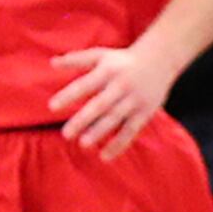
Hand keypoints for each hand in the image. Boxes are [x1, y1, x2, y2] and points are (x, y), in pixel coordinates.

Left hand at [48, 41, 176, 156]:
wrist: (161, 59)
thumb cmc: (122, 61)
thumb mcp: (100, 55)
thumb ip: (76, 60)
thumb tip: (52, 63)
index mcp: (107, 72)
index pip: (85, 85)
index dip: (69, 96)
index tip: (52, 107)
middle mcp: (121, 86)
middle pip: (100, 105)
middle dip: (83, 120)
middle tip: (66, 135)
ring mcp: (135, 100)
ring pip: (115, 119)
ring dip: (100, 132)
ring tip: (83, 145)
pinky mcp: (145, 112)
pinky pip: (131, 130)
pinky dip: (119, 144)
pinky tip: (105, 156)